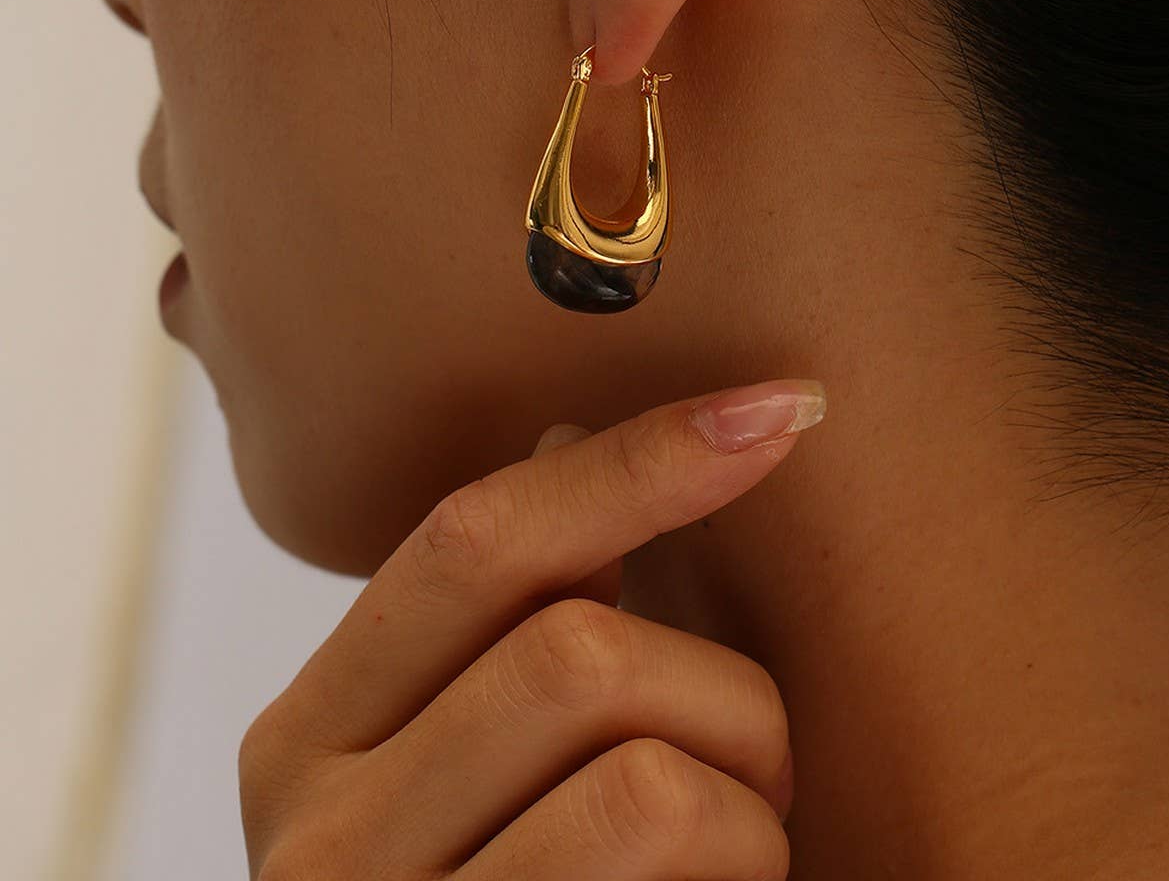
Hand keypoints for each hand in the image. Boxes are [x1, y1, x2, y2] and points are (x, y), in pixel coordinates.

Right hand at [238, 377, 825, 879]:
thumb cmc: (507, 880)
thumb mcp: (468, 750)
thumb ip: (512, 610)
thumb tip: (566, 432)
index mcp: (314, 731)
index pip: (479, 539)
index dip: (640, 458)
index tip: (783, 407)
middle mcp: (318, 834)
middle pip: (577, 656)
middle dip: (726, 692)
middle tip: (761, 757)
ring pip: (648, 782)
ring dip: (747, 803)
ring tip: (741, 843)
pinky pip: (671, 863)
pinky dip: (742, 865)